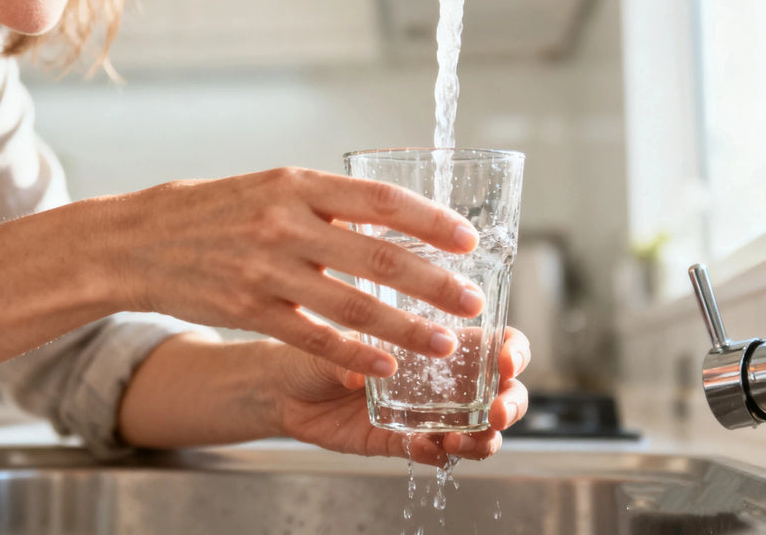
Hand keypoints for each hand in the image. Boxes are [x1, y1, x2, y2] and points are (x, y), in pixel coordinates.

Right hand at [93, 167, 482, 377]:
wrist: (137, 241)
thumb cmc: (208, 211)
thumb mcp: (266, 188)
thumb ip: (321, 205)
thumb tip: (383, 223)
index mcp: (295, 183)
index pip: (379, 199)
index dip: (430, 221)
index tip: (466, 239)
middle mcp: (286, 223)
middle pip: (378, 255)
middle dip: (434, 282)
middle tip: (471, 299)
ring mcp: (267, 269)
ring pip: (353, 305)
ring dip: (405, 328)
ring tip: (443, 345)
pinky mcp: (249, 309)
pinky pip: (313, 338)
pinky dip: (354, 356)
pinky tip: (384, 367)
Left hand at [266, 327, 529, 466]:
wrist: (283, 388)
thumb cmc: (313, 347)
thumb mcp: (332, 341)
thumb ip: (351, 354)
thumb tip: (364, 371)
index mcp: (434, 340)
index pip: (492, 343)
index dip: (512, 352)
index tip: (508, 362)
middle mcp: (438, 377)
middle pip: (500, 392)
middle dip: (511, 404)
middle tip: (496, 413)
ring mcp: (424, 412)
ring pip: (476, 430)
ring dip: (481, 439)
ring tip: (460, 440)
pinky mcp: (401, 440)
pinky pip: (431, 453)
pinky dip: (435, 455)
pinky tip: (424, 448)